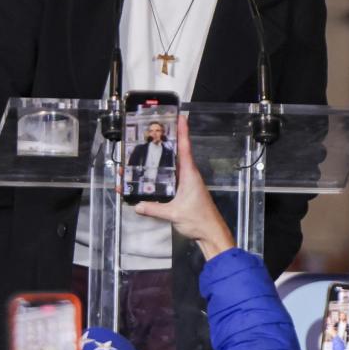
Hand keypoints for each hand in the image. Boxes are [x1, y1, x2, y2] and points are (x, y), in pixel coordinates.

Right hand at [135, 115, 235, 260]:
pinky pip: (169, 181)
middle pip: (175, 155)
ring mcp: (185, 184)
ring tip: (141, 157)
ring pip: (170, 168)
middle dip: (163, 144)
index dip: (182, 132)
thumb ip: (154, 209)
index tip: (179, 116)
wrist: (210, 233)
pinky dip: (158, 178)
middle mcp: (188, 176)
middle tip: (151, 133)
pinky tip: (148, 179)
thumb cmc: (199, 220)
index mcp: (189, 175)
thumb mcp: (174, 214)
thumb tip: (137, 204)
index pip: (185, 148)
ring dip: (158, 162)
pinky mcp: (182, 193)